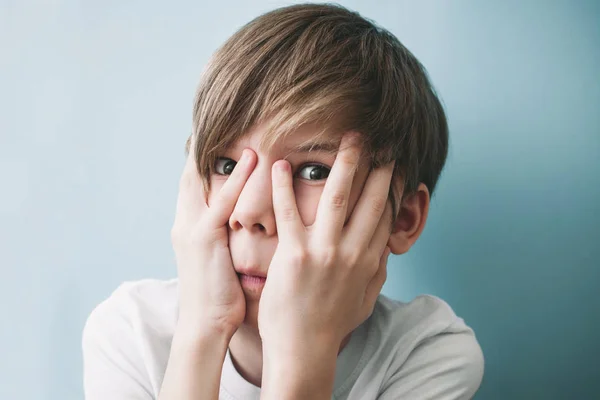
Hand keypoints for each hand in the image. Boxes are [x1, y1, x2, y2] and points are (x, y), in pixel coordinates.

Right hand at [171, 138, 256, 338]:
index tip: (215, 134)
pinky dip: (236, 178)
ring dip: (220, 152)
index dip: (201, 157)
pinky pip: (222, 202)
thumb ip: (222, 236)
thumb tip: (237, 223)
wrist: (205, 325)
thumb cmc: (217, 296)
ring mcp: (192, 228)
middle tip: (218, 117)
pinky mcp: (203, 239)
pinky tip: (252, 159)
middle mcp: (185, 222)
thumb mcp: (217, 260)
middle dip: (201, 146)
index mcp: (189, 227)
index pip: (193, 184)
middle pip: (190, 174)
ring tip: (240, 126)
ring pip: (203, 180)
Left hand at [258, 132, 393, 354]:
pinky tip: (282, 165)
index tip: (395, 163)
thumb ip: (377, 271)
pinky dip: (284, 188)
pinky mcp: (294, 255)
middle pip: (369, 198)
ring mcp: (323, 251)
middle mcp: (351, 251)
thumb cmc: (331, 324)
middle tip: (379, 139)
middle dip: (377, 164)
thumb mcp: (365, 299)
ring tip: (349, 138)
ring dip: (345, 163)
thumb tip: (386, 249)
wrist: (304, 349)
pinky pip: (289, 213)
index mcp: (368, 260)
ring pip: (338, 196)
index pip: (385, 214)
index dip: (392, 186)